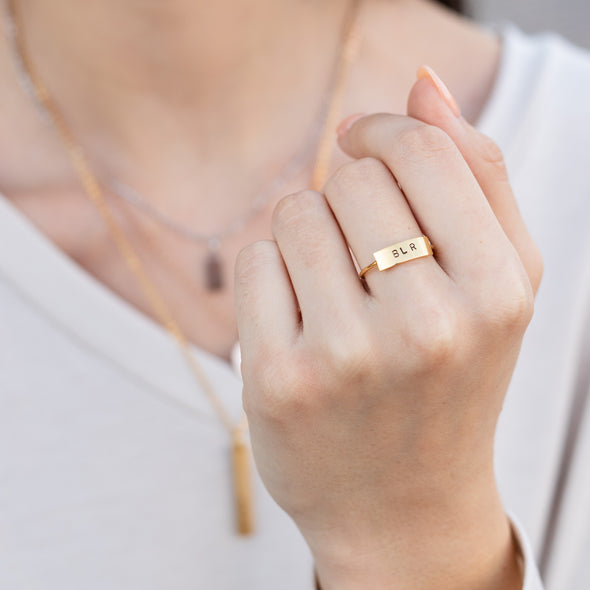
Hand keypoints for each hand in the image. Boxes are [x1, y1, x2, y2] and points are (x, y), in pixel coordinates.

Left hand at [235, 68, 541, 588]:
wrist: (404, 507)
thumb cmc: (452, 383)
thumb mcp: (497, 284)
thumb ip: (474, 176)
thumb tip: (422, 83)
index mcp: (496, 293)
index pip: (421, 153)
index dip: (381, 131)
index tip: (361, 141)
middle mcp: (429, 327)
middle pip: (350, 182)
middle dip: (344, 199)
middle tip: (359, 255)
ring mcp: (347, 358)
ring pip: (294, 215)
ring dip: (304, 236)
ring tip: (332, 291)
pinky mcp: (280, 382)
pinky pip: (253, 263)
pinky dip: (268, 277)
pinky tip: (296, 321)